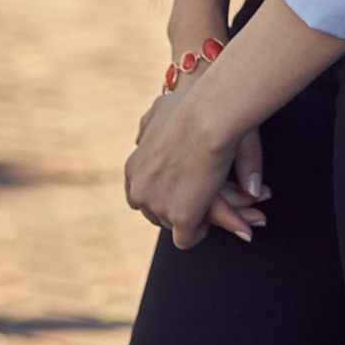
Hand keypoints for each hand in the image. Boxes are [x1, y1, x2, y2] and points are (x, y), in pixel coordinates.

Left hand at [127, 72, 267, 248]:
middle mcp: (139, 189)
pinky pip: (185, 239)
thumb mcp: (159, 108)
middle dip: (175, 207)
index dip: (162, 191)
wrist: (210, 117)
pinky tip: (210, 221)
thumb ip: (147, 125)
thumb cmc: (193, 105)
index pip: (140, 191)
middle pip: (154, 211)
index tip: (180, 184)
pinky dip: (197, 233)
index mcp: (133, 167)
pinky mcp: (180, 218)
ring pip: (170, 225)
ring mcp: (158, 206)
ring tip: (209, 207)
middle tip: (198, 199)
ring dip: (189, 218)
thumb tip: (138, 138)